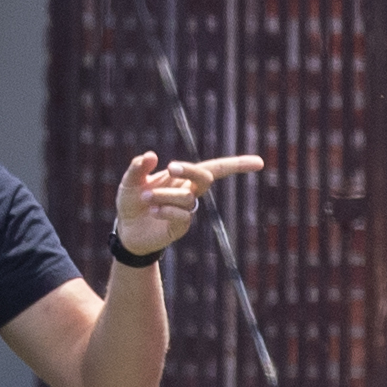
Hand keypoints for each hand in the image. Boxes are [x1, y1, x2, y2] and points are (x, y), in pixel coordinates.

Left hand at [114, 150, 264, 255]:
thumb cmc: (131, 202)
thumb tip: (151, 156)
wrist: (126, 230)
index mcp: (183, 177)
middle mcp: (189, 192)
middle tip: (170, 167)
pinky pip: (181, 216)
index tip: (260, 163)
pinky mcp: (180, 228)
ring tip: (144, 198)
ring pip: (187, 197)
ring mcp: (187, 211)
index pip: (215, 168)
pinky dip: (165, 211)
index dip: (238, 165)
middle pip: (206, 177)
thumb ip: (138, 168)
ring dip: (164, 195)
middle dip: (190, 170)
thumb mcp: (129, 182)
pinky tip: (152, 211)